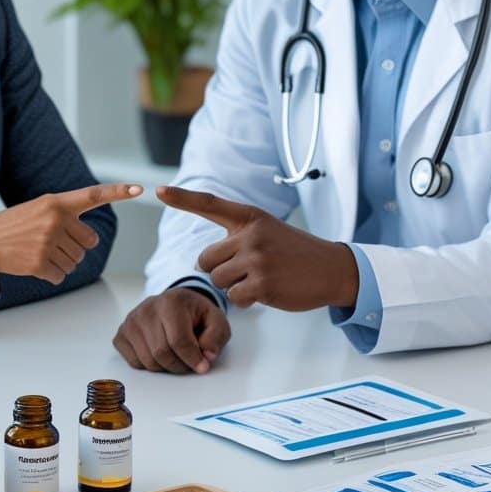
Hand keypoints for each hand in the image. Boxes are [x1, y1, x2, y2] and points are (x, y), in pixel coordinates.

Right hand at [0, 183, 141, 283]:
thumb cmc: (15, 224)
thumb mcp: (40, 208)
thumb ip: (66, 215)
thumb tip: (90, 240)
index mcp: (57, 202)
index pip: (93, 195)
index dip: (118, 192)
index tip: (140, 189)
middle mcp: (55, 220)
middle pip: (89, 242)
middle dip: (76, 246)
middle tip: (53, 242)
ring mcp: (47, 242)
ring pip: (77, 261)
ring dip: (63, 261)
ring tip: (40, 251)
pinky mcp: (40, 264)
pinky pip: (62, 275)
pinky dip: (52, 274)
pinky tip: (36, 264)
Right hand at [113, 287, 231, 373]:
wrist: (176, 304)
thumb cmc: (196, 315)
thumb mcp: (216, 321)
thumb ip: (216, 337)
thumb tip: (206, 357)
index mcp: (172, 302)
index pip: (178, 341)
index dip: (192, 359)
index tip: (203, 367)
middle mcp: (147, 309)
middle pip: (161, 353)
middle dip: (179, 365)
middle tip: (190, 362)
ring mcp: (131, 321)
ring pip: (147, 361)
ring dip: (166, 367)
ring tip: (176, 355)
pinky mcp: (121, 334)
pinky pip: (134, 363)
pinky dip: (149, 365)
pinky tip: (159, 352)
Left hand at [158, 185, 358, 310]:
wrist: (332, 268)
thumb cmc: (294, 252)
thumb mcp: (267, 230)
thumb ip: (238, 235)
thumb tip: (206, 259)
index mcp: (249, 217)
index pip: (209, 204)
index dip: (182, 198)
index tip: (158, 191)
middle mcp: (250, 234)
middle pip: (205, 260)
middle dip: (219, 270)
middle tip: (246, 269)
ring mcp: (256, 259)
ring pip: (217, 280)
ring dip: (233, 287)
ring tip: (260, 279)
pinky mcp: (262, 284)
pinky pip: (234, 298)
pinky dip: (246, 300)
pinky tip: (267, 291)